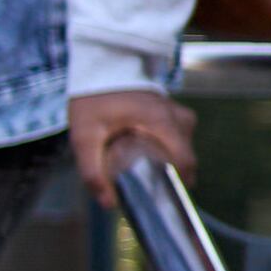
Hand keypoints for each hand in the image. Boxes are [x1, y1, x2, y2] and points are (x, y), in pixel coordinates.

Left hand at [68, 86, 196, 205]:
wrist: (95, 66)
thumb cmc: (91, 99)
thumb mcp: (84, 137)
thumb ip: (92, 171)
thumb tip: (109, 204)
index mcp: (159, 120)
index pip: (185, 157)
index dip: (182, 178)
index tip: (171, 192)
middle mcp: (172, 113)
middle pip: (186, 150)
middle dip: (175, 169)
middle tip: (154, 181)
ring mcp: (173, 106)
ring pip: (184, 138)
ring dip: (172, 153)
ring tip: (150, 164)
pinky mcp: (167, 104)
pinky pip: (178, 128)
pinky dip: (169, 140)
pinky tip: (148, 147)